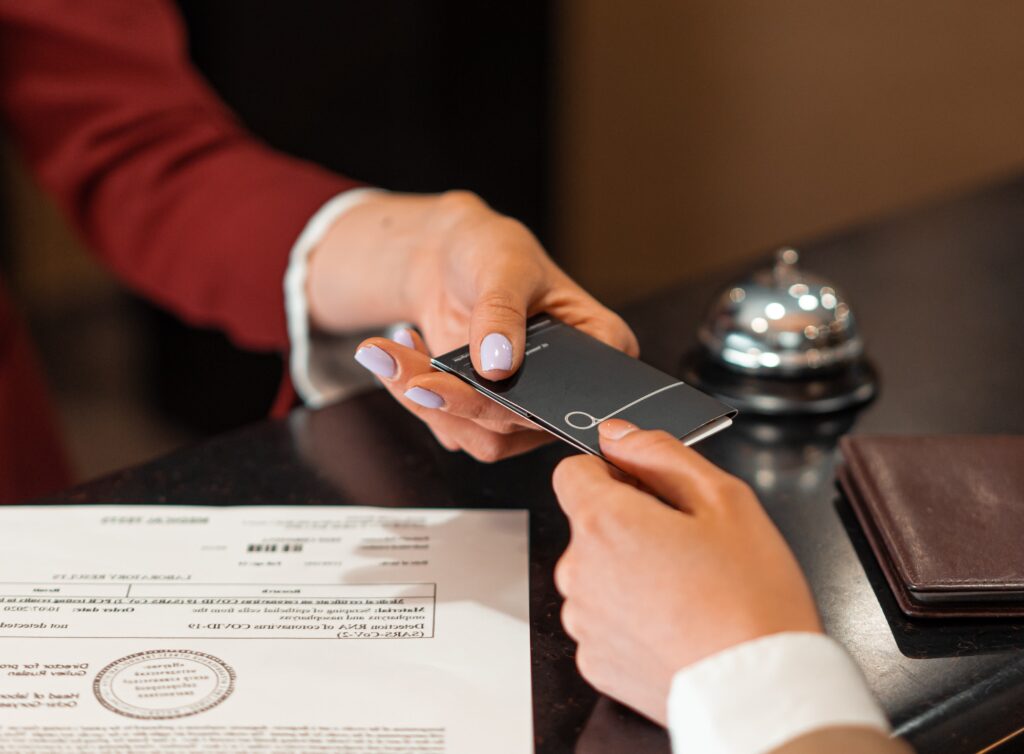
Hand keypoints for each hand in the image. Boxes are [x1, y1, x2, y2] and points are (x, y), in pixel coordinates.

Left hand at [306, 190, 637, 461]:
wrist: (447, 257)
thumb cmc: (492, 249)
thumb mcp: (504, 265)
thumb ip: (502, 313)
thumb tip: (498, 366)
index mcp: (601, 345)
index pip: (578, 392)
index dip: (530, 400)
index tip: (481, 382)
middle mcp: (568, 387)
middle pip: (521, 421)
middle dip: (459, 400)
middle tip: (413, 377)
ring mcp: (526, 405)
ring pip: (483, 437)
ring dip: (428, 405)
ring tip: (390, 354)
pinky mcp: (485, 414)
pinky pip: (452, 427)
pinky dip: (416, 397)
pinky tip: (400, 354)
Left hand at [552, 420, 820, 724]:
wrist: (759, 691)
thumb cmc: (751, 600)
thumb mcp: (723, 499)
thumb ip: (660, 453)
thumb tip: (618, 434)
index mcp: (604, 522)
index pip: (573, 471)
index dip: (612, 472)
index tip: (646, 489)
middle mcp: (579, 570)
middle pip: (589, 525)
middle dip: (629, 525)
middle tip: (688, 547)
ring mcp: (583, 620)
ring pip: (596, 573)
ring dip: (628, 572)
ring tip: (687, 592)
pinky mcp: (594, 660)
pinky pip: (604, 620)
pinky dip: (631, 617)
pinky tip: (675, 624)